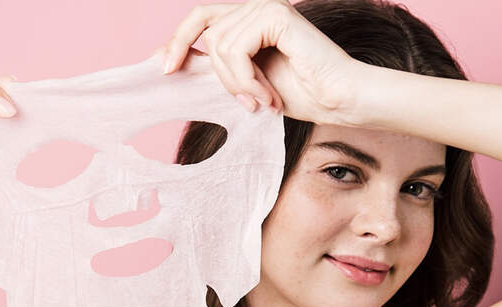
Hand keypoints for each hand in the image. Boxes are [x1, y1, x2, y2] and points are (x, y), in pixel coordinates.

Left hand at [160, 0, 366, 124]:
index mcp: (249, 21)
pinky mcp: (275, 14)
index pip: (201, 19)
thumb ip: (213, 67)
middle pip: (207, 33)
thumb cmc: (301, 93)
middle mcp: (256, 8)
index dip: (178, 40)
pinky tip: (267, 95)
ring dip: (237, 83)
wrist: (337, 100)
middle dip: (222, 76)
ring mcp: (266, 7)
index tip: (164, 69)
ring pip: (219, 45)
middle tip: (248, 102)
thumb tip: (169, 59)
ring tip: (262, 100)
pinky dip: (246, 79)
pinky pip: (236, 49)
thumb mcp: (244, 82)